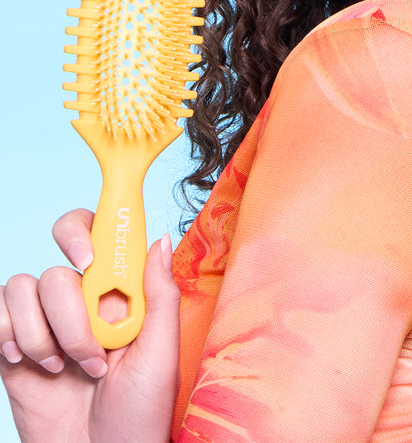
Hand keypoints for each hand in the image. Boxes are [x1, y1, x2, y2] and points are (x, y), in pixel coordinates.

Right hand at [0, 210, 179, 442]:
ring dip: (43, 333)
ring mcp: (47, 325)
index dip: (84, 231)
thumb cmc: (140, 415)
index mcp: (121, 295)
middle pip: (58, 266)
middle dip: (69, 309)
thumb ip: (160, 295)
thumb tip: (158, 240)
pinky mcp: (16, 350)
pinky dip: (8, 334)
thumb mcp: (162, 355)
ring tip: (65, 369)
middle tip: (88, 348)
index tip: (85, 256)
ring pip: (24, 288)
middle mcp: (83, 303)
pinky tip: (28, 363)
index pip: (98, 238)